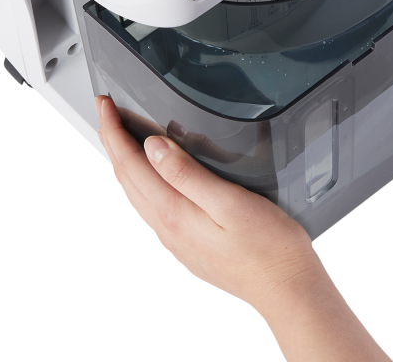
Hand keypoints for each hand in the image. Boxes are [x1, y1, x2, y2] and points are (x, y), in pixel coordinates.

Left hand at [97, 96, 392, 359]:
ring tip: (122, 136)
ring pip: (136, 193)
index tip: (105, 104)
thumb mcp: (231, 201)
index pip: (130, 164)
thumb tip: (154, 147)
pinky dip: (142, 181)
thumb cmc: (269, 247)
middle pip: (126, 177)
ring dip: (125, 160)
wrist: (286, 289)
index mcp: (174, 213)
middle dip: (113, 141)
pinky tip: (152, 174)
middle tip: (108, 111)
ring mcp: (175, 239)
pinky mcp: (187, 244)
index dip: (114, 130)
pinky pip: (151, 206)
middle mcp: (167, 229)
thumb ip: (188, 174)